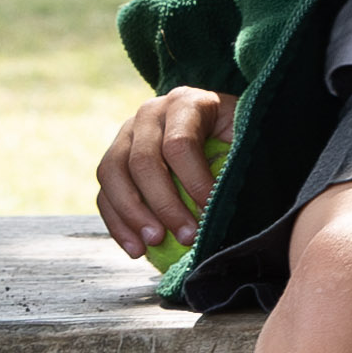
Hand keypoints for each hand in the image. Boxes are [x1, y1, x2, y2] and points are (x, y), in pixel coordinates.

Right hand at [99, 89, 232, 259]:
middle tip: (187, 237)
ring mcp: (125, 135)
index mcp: (186, 102)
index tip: (210, 213)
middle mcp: (149, 114)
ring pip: (113, 174)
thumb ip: (242, 157)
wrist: (215, 129)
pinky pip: (104, 194)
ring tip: (155, 243)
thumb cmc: (237, 139)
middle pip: (142, 161)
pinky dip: (117, 225)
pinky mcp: (114, 162)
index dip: (194, 181)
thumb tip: (232, 199)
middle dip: (164, 205)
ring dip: (133, 215)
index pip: (179, 143)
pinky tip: (137, 250)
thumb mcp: (247, 136)